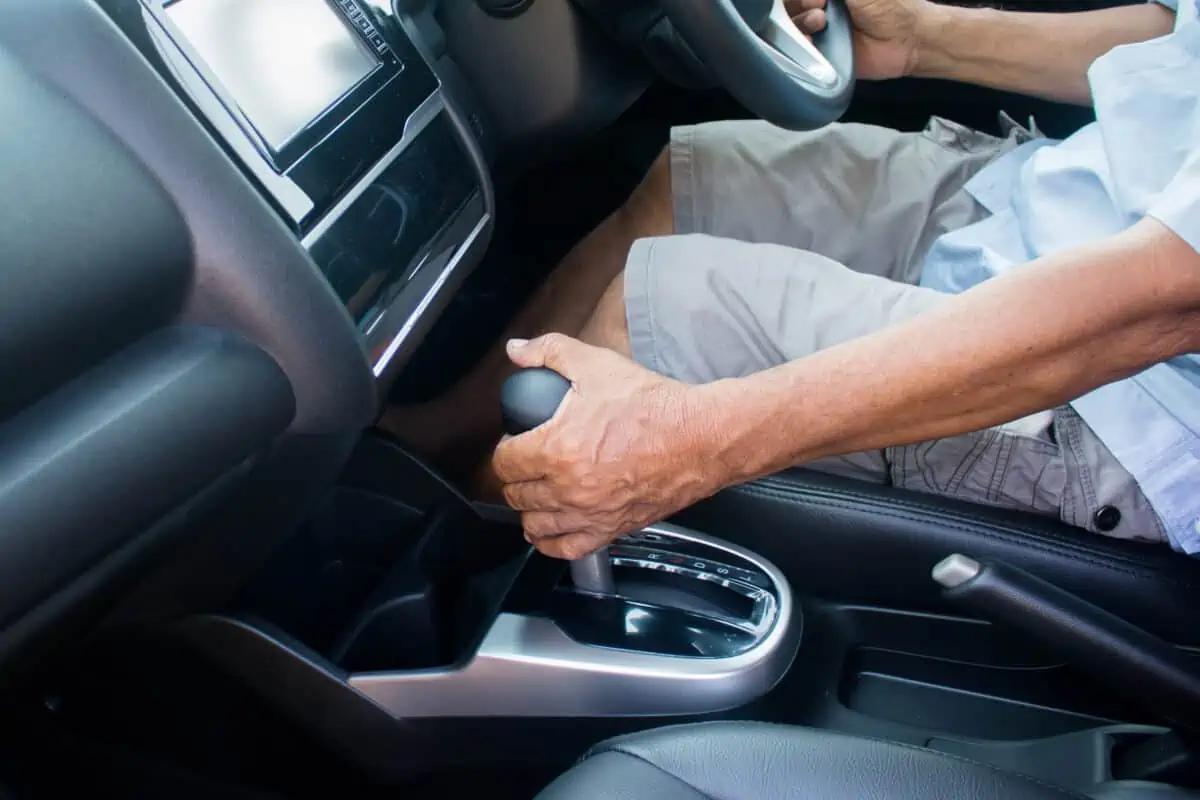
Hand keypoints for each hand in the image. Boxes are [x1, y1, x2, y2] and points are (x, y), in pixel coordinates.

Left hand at [492, 334, 726, 560]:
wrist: (700, 437)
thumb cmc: (653, 405)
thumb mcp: (597, 364)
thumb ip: (550, 352)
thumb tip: (516, 351)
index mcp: (556, 448)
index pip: (505, 461)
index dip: (504, 450)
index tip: (513, 443)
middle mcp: (567, 488)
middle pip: (517, 495)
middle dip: (516, 478)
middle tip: (526, 464)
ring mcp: (589, 513)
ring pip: (536, 525)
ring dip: (530, 510)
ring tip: (536, 494)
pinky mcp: (611, 529)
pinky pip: (566, 548)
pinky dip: (551, 542)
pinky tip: (550, 528)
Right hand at [787, 0, 932, 79]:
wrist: (908, 40)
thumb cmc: (891, 8)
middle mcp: (821, 13)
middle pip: (788, 12)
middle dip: (796, 7)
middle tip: (817, 6)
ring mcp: (821, 36)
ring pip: (791, 33)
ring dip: (799, 26)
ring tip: (819, 23)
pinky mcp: (823, 59)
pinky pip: (801, 57)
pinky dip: (801, 51)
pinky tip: (812, 44)